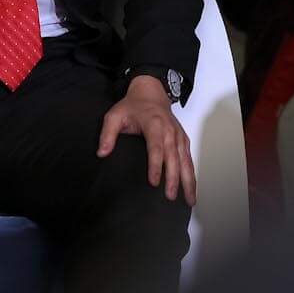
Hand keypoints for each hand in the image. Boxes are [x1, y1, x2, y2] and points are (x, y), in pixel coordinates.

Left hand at [98, 76, 196, 203]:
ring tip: (189, 200)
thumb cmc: (132, 106)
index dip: (155, 165)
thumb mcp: (114, 115)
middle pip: (174, 157)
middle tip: (170, 196)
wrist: (151, 93)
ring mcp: (179, 136)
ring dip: (188, 180)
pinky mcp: (183, 140)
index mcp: (154, 124)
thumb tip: (101, 153)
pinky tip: (191, 189)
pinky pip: (189, 159)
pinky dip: (192, 174)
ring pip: (186, 161)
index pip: (156, 148)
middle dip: (174, 178)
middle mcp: (170, 131)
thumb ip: (107, 134)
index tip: (153, 182)